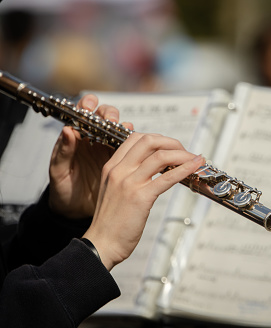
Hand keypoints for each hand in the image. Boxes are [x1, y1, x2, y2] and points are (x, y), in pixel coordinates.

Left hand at [48, 94, 132, 218]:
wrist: (76, 210)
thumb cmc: (63, 190)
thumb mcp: (59, 172)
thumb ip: (63, 152)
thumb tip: (68, 130)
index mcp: (78, 139)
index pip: (85, 114)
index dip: (89, 105)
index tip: (91, 105)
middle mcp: (96, 140)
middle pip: (107, 118)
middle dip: (110, 114)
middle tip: (112, 121)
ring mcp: (110, 150)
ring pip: (121, 131)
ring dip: (126, 127)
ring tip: (126, 129)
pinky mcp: (124, 162)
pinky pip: (134, 149)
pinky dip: (141, 145)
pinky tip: (142, 145)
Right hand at [82, 133, 204, 270]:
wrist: (101, 244)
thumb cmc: (112, 222)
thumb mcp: (115, 191)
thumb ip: (129, 177)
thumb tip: (155, 168)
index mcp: (112, 167)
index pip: (136, 138)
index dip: (159, 139)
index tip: (171, 147)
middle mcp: (119, 171)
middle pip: (149, 141)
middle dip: (172, 142)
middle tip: (185, 152)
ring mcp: (129, 183)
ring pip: (160, 156)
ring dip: (182, 154)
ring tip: (194, 159)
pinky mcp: (140, 197)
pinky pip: (167, 177)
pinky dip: (185, 169)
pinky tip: (195, 166)